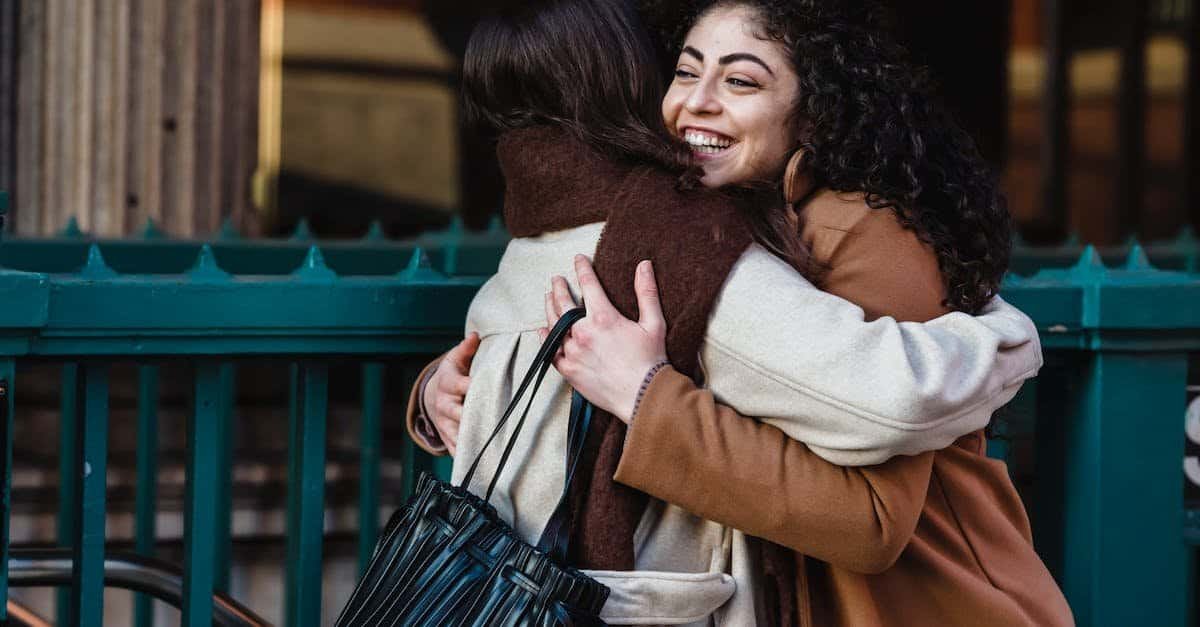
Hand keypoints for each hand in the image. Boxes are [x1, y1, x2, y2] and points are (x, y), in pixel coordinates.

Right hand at [423, 332, 479, 454]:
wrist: (432, 393)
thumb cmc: (452, 374)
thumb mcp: (455, 359)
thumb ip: (466, 348)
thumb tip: (474, 336)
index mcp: (448, 383)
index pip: (460, 386)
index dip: (471, 388)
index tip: (486, 391)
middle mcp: (444, 404)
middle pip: (458, 413)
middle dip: (473, 419)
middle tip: (495, 425)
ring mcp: (444, 422)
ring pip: (456, 433)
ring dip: (471, 441)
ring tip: (489, 450)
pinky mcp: (446, 435)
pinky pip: (454, 448)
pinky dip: (466, 457)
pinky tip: (481, 465)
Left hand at [540, 255, 667, 422]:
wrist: (643, 396)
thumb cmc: (651, 361)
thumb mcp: (654, 323)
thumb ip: (647, 292)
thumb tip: (644, 265)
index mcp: (603, 317)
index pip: (588, 285)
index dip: (582, 268)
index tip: (578, 259)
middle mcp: (583, 332)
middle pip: (564, 303)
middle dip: (559, 287)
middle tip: (556, 279)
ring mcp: (573, 352)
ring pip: (554, 325)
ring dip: (550, 308)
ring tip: (548, 298)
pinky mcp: (569, 371)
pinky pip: (551, 352)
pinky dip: (545, 339)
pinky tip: (543, 331)